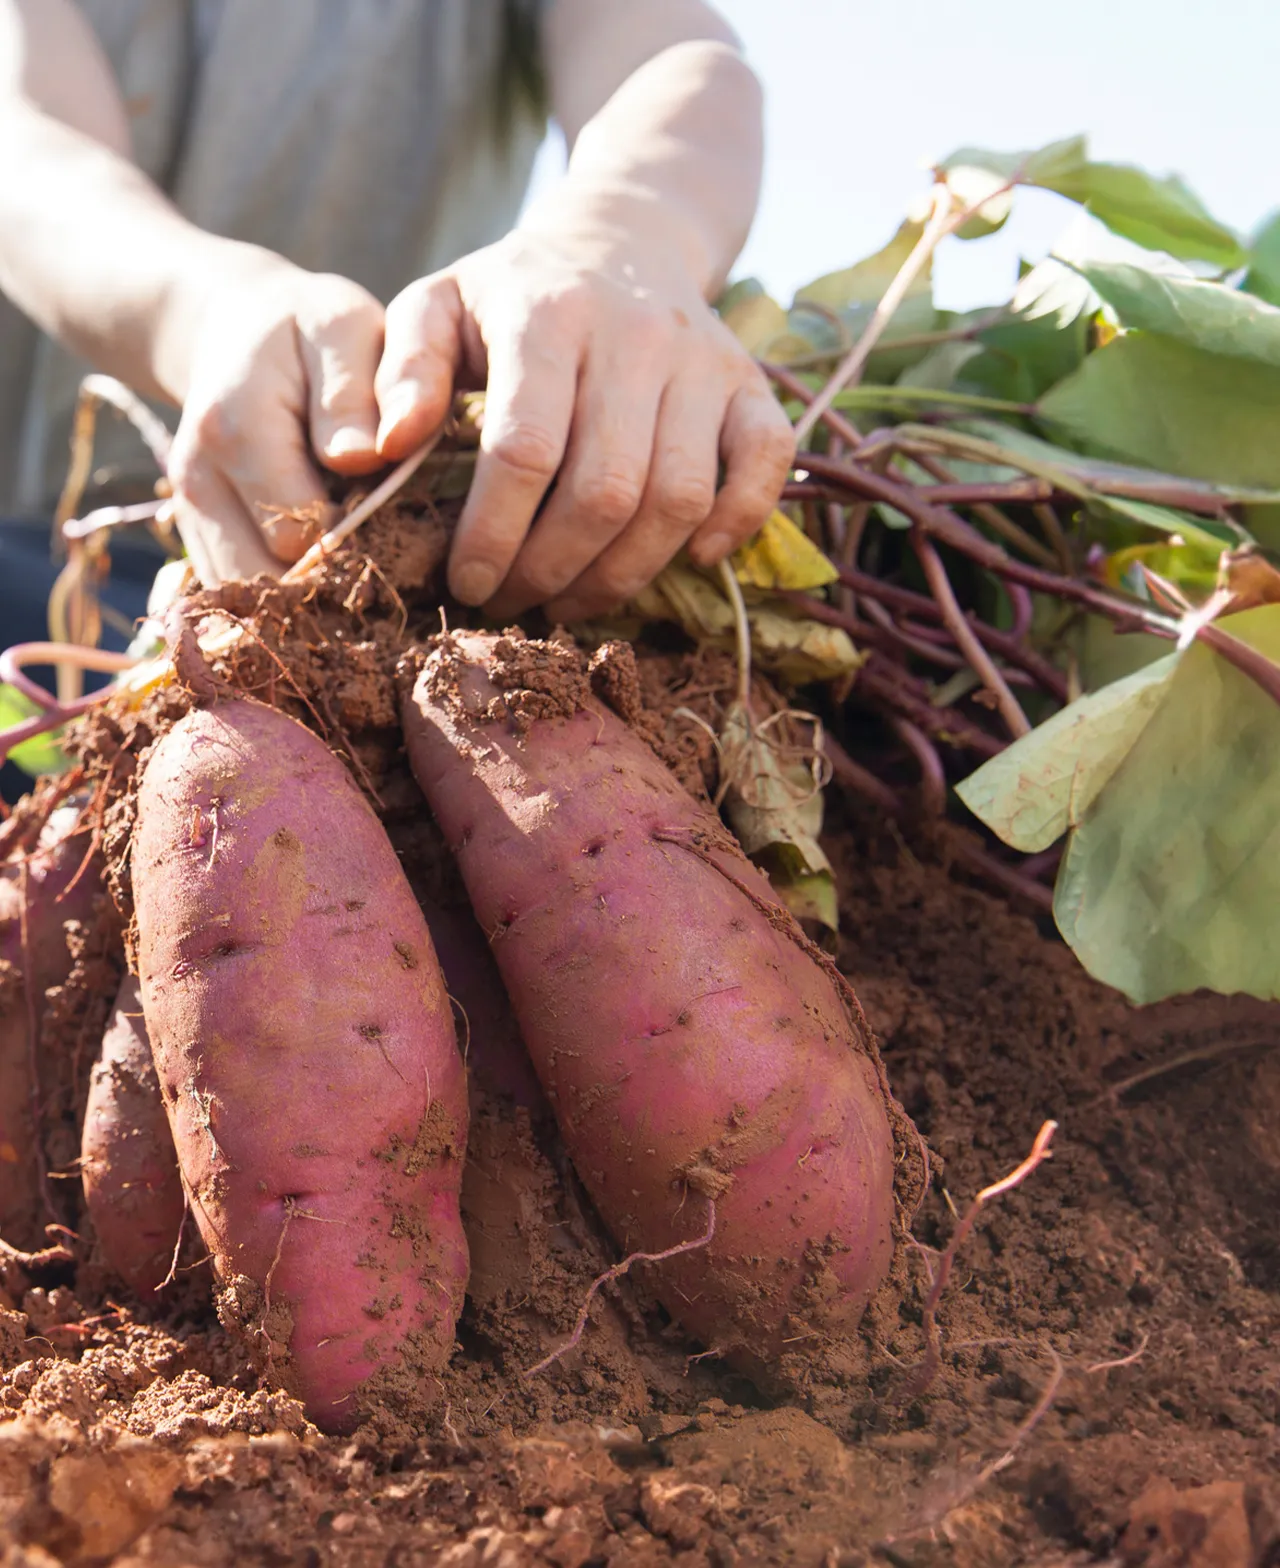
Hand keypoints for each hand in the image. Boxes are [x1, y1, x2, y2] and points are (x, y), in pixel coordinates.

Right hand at [164, 251, 385, 585]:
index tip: (405, 529)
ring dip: (310, 603)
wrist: (236, 329)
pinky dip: (286, 602)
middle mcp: (198, 481)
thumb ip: (352, 392)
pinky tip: (330, 577)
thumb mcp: (342, 328)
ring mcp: (190, 515)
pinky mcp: (196, 537)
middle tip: (394, 564)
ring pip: (250, 603)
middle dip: (336, 586)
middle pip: (272, 581)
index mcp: (236, 429)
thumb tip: (361, 457)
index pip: (301, 532)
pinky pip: (239, 597)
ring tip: (362, 576)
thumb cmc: (308, 329)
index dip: (362, 543)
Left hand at [375, 227, 794, 621]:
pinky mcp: (752, 384)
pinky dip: (737, 523)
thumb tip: (383, 451)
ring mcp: (705, 362)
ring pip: (679, 497)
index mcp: (548, 315)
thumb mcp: (437, 306)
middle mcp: (638, 335)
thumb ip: (401, 372)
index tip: (468, 582)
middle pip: (606, 490)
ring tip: (573, 599)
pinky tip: (690, 560)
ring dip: (625, 573)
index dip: (494, 534)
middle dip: (553, 569)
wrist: (623, 236)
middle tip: (515, 602)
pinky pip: (765, 466)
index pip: (525, 449)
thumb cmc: (514, 293)